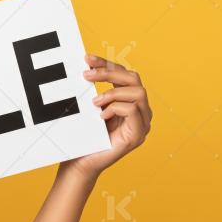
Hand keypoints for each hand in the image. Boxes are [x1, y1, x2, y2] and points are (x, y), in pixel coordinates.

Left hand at [59, 54, 152, 179]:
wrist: (80, 162)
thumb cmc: (83, 134)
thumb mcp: (88, 107)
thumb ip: (94, 90)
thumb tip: (86, 66)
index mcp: (129, 101)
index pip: (124, 74)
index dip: (106, 63)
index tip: (86, 58)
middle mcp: (140, 111)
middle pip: (134, 78)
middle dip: (109, 73)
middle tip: (86, 75)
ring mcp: (142, 124)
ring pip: (138, 92)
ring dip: (113, 93)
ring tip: (94, 102)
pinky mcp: (138, 136)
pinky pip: (135, 110)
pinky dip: (117, 108)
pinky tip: (101, 115)